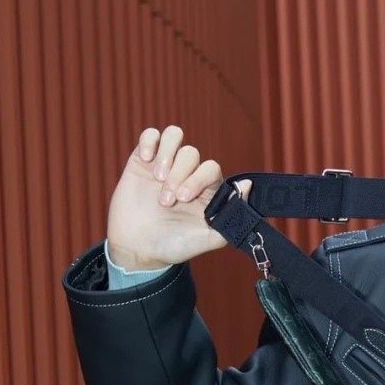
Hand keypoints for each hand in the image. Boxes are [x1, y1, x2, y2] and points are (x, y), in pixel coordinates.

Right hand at [105, 125, 251, 269]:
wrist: (137, 250)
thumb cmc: (173, 246)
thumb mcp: (206, 239)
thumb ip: (231, 217)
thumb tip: (248, 186)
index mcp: (205, 191)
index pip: (211, 168)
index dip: (199, 179)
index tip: (185, 199)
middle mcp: (187, 175)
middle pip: (191, 154)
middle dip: (179, 175)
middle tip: (167, 201)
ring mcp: (165, 165)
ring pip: (174, 136)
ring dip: (167, 156)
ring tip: (157, 178)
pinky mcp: (142, 161)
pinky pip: (151, 134)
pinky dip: (150, 141)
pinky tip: (145, 160)